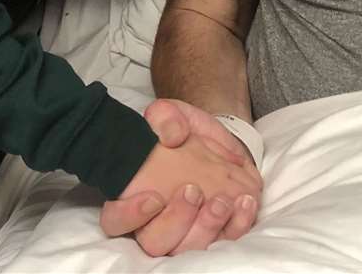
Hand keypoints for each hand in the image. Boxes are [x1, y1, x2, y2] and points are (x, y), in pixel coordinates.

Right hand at [99, 99, 261, 255]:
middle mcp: (155, 223)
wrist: (215, 140)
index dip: (130, 216)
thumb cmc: (183, 133)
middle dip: (176, 221)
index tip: (152, 197)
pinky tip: (245, 202)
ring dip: (208, 227)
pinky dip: (238, 225)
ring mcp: (187, 230)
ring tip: (223, 200)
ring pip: (190, 247)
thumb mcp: (172, 114)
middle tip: (193, 191)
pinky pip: (227, 240)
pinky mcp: (218, 230)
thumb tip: (172, 134)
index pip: (116, 221)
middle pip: (156, 242)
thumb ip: (165, 117)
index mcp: (133, 198)